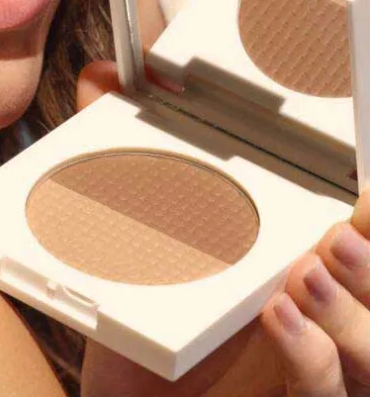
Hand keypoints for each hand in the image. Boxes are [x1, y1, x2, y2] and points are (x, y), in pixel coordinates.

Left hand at [77, 62, 369, 396]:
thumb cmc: (151, 312)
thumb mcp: (144, 226)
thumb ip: (128, 151)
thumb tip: (102, 77)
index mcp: (303, 271)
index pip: (362, 236)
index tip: (365, 192)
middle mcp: (325, 323)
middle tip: (343, 229)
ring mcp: (320, 375)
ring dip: (352, 309)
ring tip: (307, 272)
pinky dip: (312, 356)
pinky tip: (280, 316)